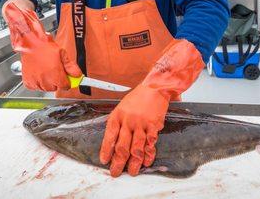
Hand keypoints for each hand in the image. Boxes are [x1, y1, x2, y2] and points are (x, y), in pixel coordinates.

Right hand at [4, 2, 80, 90]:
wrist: (30, 42)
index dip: (67, 80)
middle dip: (56, 81)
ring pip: (45, 88)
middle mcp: (45, 81)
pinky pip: (36, 87)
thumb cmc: (45, 46)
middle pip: (55, 88)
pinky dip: (37, 82)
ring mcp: (36, 82)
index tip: (66, 76)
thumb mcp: (62, 54)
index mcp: (56, 75)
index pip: (65, 86)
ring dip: (47, 82)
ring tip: (45, 69)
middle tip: (54, 69)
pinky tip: (38, 72)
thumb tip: (78, 75)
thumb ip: (71, 66)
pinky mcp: (28, 82)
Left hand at [99, 39, 204, 176]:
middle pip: (121, 146)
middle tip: (116, 172)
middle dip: (118, 162)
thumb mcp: (122, 107)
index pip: (109, 136)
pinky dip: (148, 155)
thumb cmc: (137, 98)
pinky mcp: (153, 126)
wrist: (155, 88)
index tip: (104, 161)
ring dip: (133, 163)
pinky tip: (146, 162)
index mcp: (117, 116)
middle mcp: (128, 121)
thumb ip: (118, 123)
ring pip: (135, 148)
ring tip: (132, 172)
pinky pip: (150, 144)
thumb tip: (112, 142)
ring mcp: (141, 124)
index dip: (106, 150)